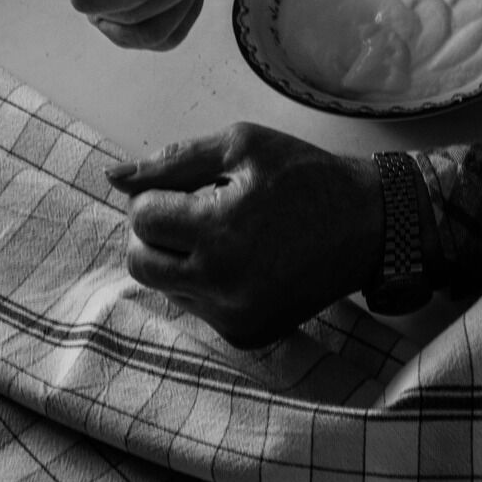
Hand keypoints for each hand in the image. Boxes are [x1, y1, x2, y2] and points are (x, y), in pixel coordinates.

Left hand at [107, 123, 383, 346]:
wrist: (367, 226)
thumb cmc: (305, 175)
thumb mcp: (242, 146)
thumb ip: (174, 160)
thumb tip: (113, 176)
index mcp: (219, 232)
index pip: (142, 218)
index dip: (157, 194)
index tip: (188, 186)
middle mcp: (221, 284)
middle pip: (141, 261)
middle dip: (155, 231)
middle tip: (191, 208)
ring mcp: (233, 318)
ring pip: (166, 287)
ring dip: (178, 257)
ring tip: (222, 231)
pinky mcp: (246, 336)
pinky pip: (197, 308)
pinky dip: (204, 282)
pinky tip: (240, 258)